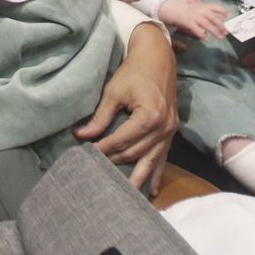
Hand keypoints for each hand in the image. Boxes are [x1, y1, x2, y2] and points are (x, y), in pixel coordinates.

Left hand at [75, 25, 177, 195]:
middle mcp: (164, 128)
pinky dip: (157, 174)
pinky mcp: (172, 132)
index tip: (86, 154)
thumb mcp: (114, 91)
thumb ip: (100, 116)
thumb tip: (83, 136)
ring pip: (151, 160)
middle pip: (135, 152)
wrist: (157, 58)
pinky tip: (152, 190)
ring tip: (126, 197)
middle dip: (115, 162)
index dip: (103, 148)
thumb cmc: (134, 71)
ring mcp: (170, 132)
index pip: (121, 140)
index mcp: (150, 117)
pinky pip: (163, 157)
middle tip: (97, 173)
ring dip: (138, 178)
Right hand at [159, 0, 227, 40]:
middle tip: (226, 32)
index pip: (215, 7)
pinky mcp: (189, 23)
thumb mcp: (200, 9)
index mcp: (204, 6)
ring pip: (207, 24)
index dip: (223, 11)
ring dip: (215, 31)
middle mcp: (200, 11)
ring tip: (220, 37)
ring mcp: (195, 17)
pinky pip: (197, 30)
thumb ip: (209, 13)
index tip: (229, 16)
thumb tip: (223, 20)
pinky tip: (206, 39)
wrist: (175, 10)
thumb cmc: (191, 11)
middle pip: (213, 17)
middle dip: (221, 25)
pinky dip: (202, 35)